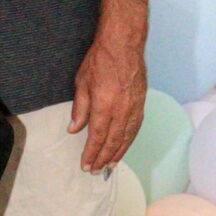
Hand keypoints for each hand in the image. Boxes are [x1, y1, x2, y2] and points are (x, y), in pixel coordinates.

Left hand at [68, 33, 146, 172]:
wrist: (123, 44)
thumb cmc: (100, 60)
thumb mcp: (82, 82)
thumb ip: (80, 108)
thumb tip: (74, 129)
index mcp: (105, 105)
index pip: (98, 137)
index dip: (91, 153)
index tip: (86, 165)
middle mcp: (122, 110)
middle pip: (113, 141)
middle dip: (103, 158)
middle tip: (96, 171)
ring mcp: (134, 107)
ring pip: (127, 137)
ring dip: (118, 153)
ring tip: (109, 165)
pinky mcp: (141, 103)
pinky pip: (136, 128)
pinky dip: (129, 141)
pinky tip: (123, 147)